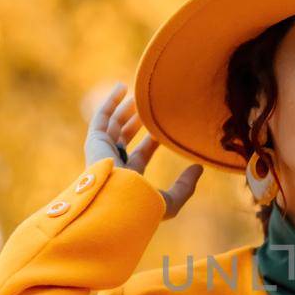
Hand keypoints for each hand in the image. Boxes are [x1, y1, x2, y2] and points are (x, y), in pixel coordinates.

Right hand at [85, 81, 202, 220]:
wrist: (116, 203)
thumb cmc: (142, 206)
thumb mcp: (170, 201)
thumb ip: (185, 186)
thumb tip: (199, 167)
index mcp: (128, 179)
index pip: (140, 155)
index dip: (152, 141)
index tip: (163, 129)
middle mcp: (113, 165)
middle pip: (124, 138)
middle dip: (134, 122)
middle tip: (147, 107)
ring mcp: (103, 153)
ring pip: (113, 125)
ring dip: (124, 109)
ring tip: (137, 94)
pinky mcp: (95, 142)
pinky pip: (102, 117)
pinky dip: (111, 102)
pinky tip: (122, 88)